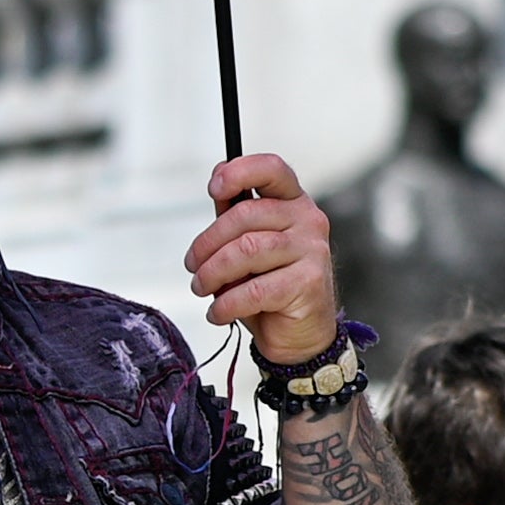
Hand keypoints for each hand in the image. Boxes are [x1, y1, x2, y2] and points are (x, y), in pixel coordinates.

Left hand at [185, 153, 343, 367]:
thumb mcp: (248, 246)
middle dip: (207, 243)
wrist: (300, 336)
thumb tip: (218, 178)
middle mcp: (308, 220)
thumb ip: (235, 215)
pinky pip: (255, 289)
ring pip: (246, 250)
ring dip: (212, 274)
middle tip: (192, 266)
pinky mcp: (309, 282)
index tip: (213, 188)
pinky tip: (218, 313)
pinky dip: (227, 304)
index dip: (239, 171)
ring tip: (202, 288)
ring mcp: (312, 250)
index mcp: (293, 202)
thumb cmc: (271, 286)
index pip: (271, 169)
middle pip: (245, 215)